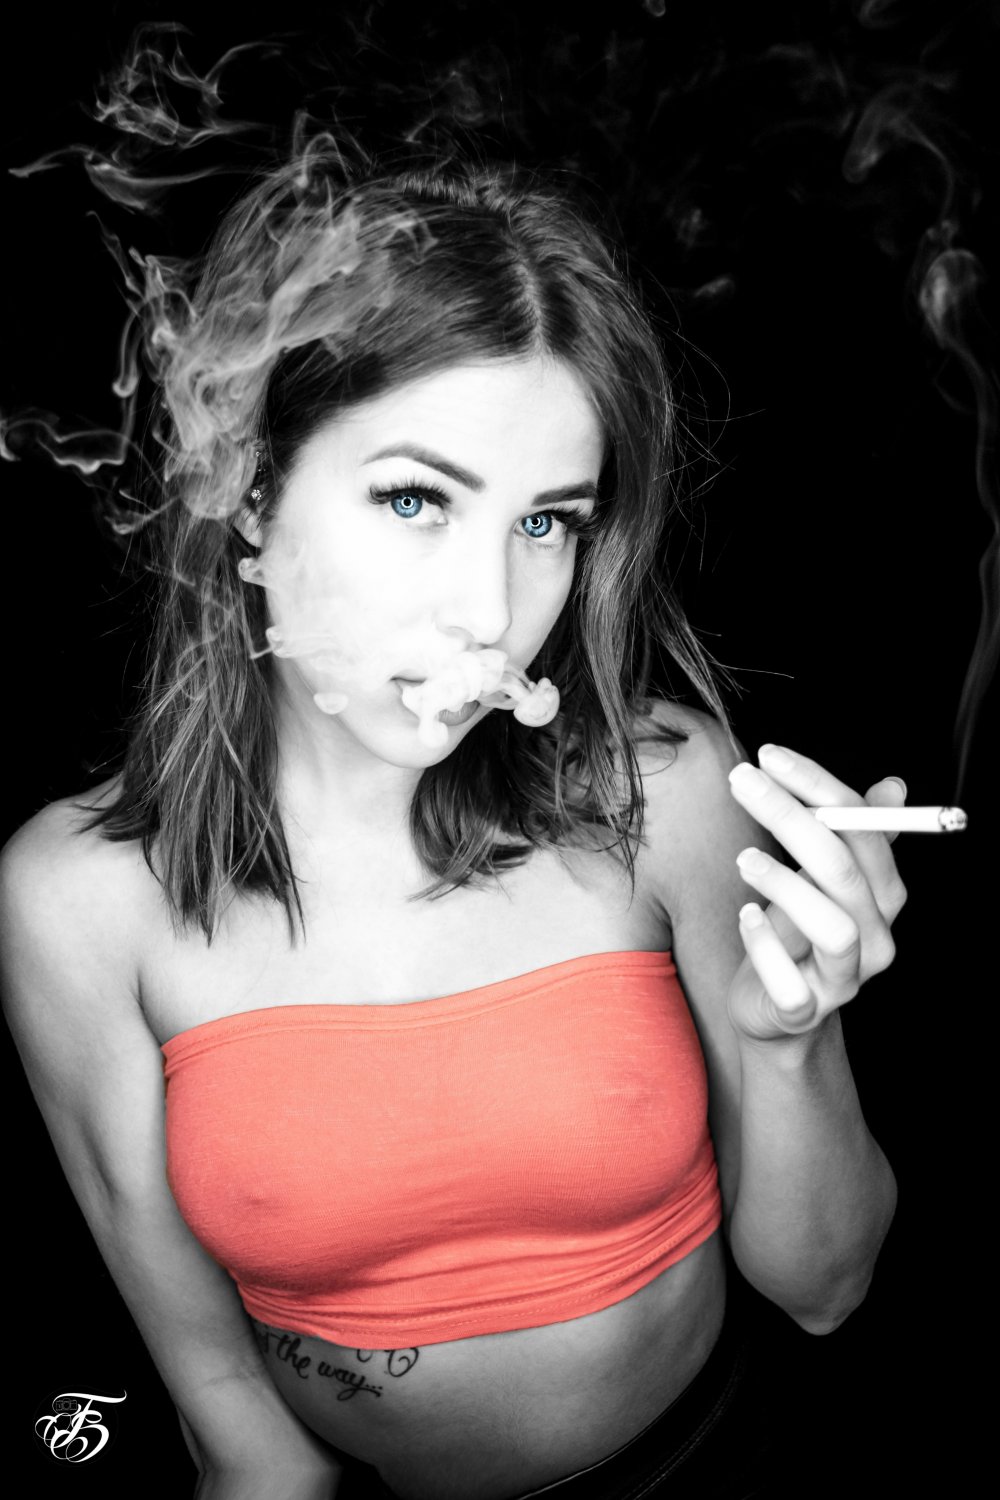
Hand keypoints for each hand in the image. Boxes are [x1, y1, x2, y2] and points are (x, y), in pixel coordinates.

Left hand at [726, 744, 907, 1042]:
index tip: (768, 755)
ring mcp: (844, 979)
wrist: (777, 1011)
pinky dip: (766, 947)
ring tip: (743, 859)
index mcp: (883, 895)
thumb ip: (851, 835)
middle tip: (742, 783)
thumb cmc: (798, 933)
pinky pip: (793, 985)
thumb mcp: (820, 881)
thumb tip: (894, 786)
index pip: (864, 828)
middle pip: (843, 869)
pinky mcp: (805, 1012)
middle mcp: (875, 936)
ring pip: (833, 928)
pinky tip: (745, 917)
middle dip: (790, 817)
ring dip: (785, 884)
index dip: (818, 786)